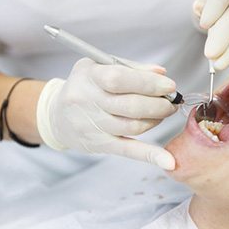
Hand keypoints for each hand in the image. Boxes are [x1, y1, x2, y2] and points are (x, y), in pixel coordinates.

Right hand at [37, 58, 177, 169]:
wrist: (56, 114)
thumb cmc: (85, 86)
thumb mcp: (99, 67)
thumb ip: (132, 67)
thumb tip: (161, 73)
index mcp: (89, 77)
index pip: (120, 79)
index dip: (148, 83)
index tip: (170, 86)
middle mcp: (88, 102)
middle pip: (131, 106)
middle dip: (159, 104)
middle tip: (172, 101)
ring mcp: (94, 126)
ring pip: (134, 127)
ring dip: (157, 120)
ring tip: (164, 112)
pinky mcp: (100, 145)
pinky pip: (129, 151)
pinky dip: (150, 156)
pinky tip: (168, 161)